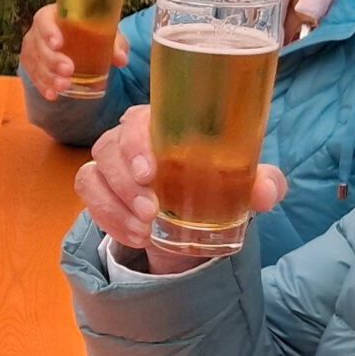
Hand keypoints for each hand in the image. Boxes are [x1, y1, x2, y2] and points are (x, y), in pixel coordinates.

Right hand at [20, 3, 127, 102]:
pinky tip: (52, 94)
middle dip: (52, 59)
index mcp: (54, 15)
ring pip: (35, 63)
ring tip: (64, 86)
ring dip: (48, 76)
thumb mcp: (104, 32)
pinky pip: (34, 75)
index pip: (44, 20)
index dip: (48, 32)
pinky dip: (43, 86)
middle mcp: (38, 30)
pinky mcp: (32, 64)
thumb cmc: (90, 31)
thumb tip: (122, 59)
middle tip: (68, 70)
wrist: (79, 39)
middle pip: (38, 45)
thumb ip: (114, 43)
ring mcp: (33, 48)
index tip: (58, 44)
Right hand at [74, 107, 287, 266]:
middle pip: (109, 146)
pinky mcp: (99, 188)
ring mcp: (110, 164)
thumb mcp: (246, 185)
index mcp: (163, 123)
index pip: (138, 119)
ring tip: (144, 231)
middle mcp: (129, 138)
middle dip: (125, 182)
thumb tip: (265, 193)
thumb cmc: (218, 184)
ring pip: (93, 174)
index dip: (137, 142)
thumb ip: (263, 184)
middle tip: (151, 211)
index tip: (150, 173)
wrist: (196, 218)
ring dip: (115, 205)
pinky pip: (89, 198)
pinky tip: (134, 236)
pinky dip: (108, 219)